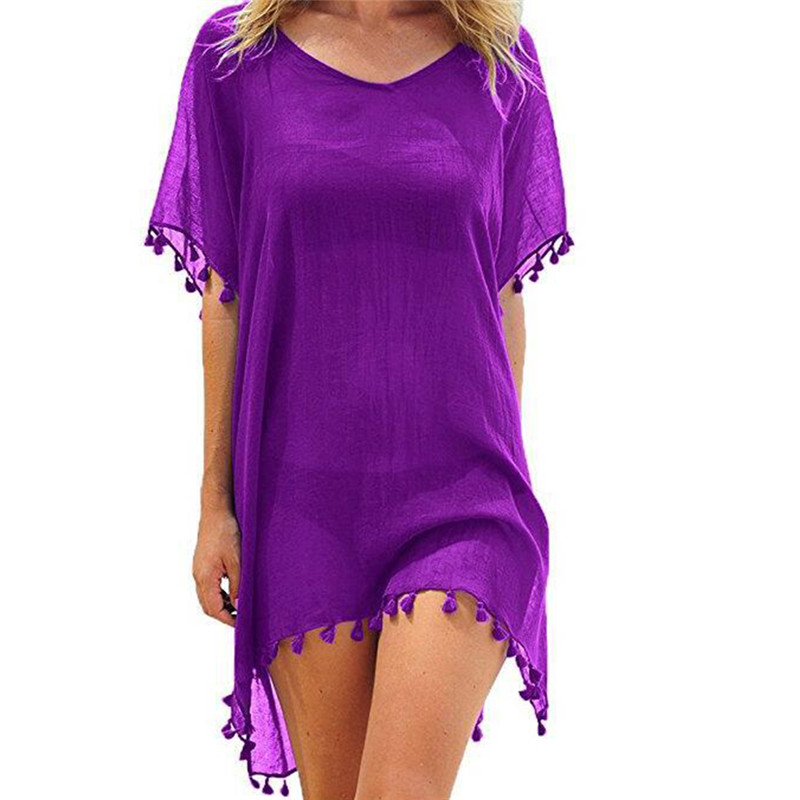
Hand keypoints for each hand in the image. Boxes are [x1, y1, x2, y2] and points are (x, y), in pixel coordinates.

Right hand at [193, 508, 240, 626]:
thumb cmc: (226, 532)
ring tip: (239, 606)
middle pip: (208, 606)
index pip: (213, 609)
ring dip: (222, 604)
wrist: (215, 511)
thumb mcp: (237, 560)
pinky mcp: (202, 564)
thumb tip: (239, 606)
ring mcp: (198, 570)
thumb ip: (238, 584)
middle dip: (224, 615)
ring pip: (207, 597)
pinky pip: (208, 586)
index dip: (227, 619)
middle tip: (242, 618)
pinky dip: (219, 593)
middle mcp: (198, 576)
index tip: (241, 624)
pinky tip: (232, 590)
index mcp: (205, 578)